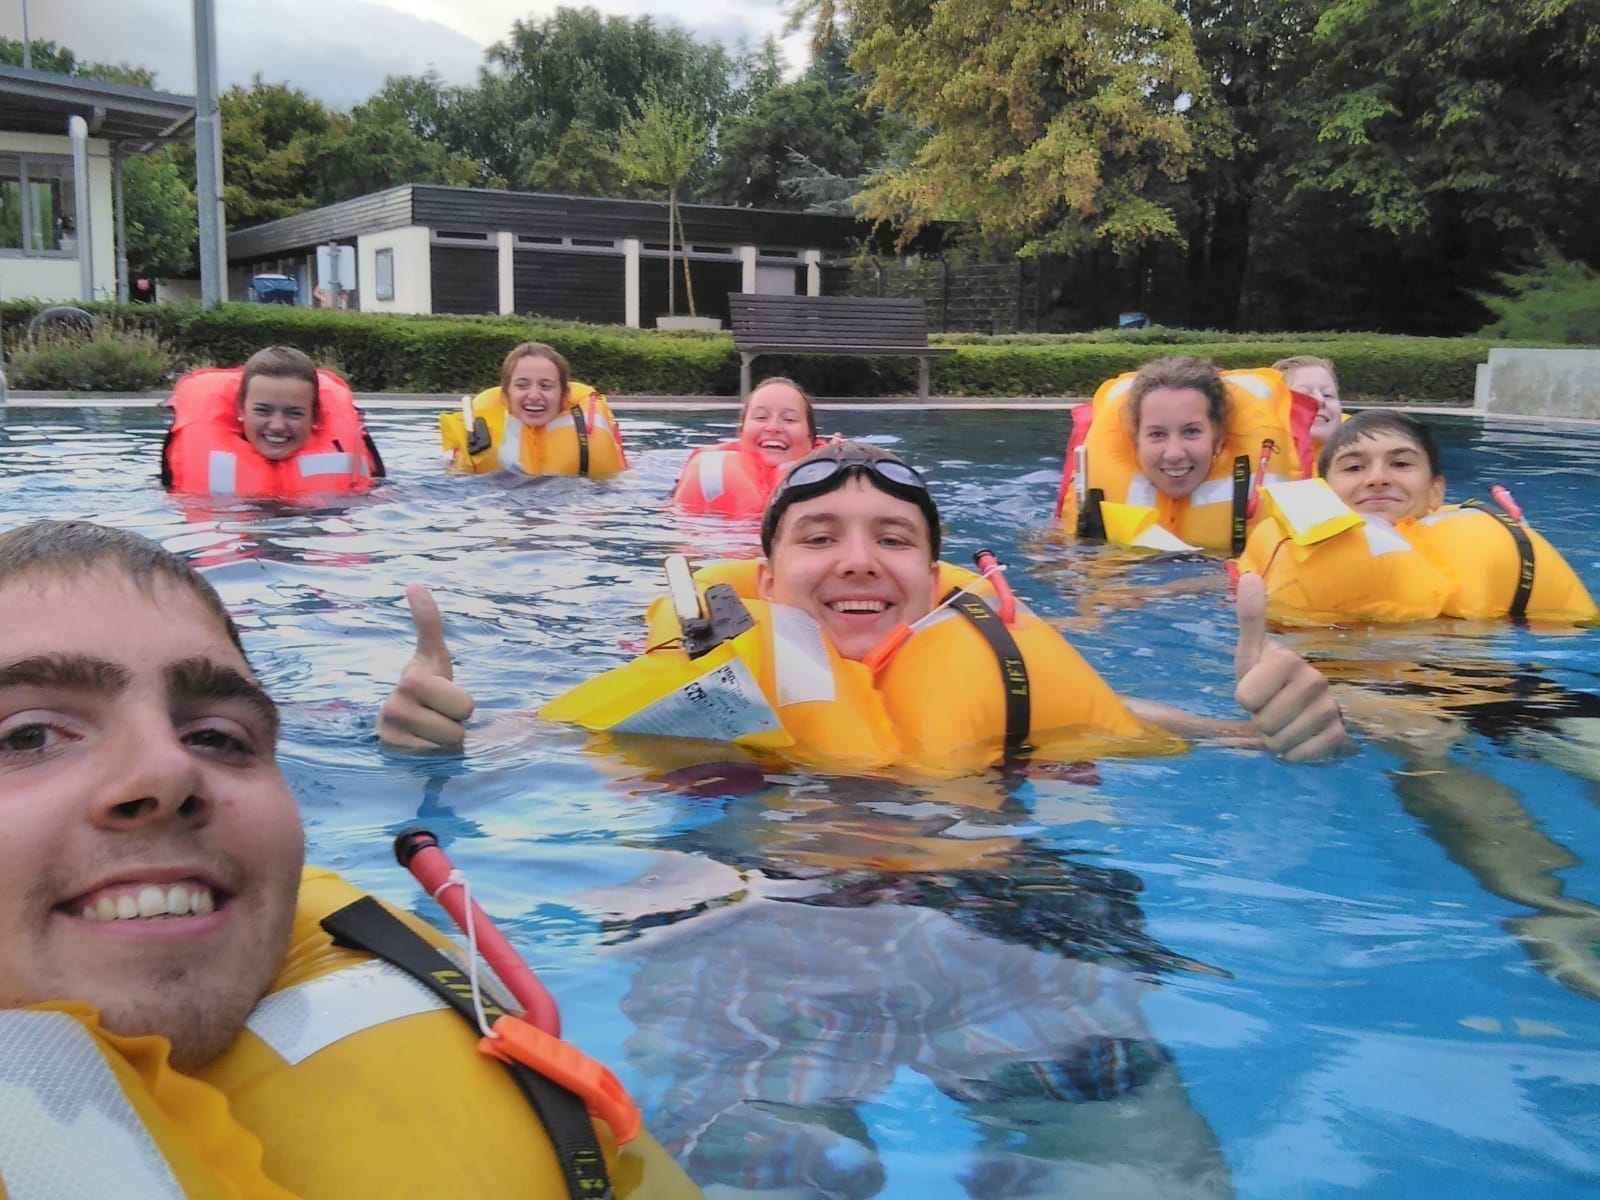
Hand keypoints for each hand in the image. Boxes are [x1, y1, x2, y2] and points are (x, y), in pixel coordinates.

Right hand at [377, 584, 475, 749]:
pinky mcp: (389, 753)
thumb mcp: (433, 656)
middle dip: (455, 725)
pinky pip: (431, 760)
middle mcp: (395, 704)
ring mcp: (389, 731)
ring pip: (447, 747)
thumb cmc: (427, 686)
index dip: (463, 704)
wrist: (400, 717)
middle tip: (439, 715)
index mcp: (413, 678)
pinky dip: (431, 755)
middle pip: (458, 730)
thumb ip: (429, 623)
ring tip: (429, 729)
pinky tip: (419, 743)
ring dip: (444, 742)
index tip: (443, 694)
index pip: (466, 705)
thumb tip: (415, 583)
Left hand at [1233, 572, 1349, 760]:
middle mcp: (1315, 682)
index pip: (1245, 698)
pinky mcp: (1339, 735)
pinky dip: (1295, 753)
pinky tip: (1300, 737)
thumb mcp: (1251, 652)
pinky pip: (1303, 755)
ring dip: (1275, 739)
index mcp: (1288, 660)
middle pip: (1263, 722)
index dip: (1245, 700)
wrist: (1303, 706)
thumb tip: (1248, 576)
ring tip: (1284, 722)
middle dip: (1260, 721)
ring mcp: (1330, 709)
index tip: (1257, 690)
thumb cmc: (1269, 678)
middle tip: (1271, 709)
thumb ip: (1250, 619)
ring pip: (1280, 742)